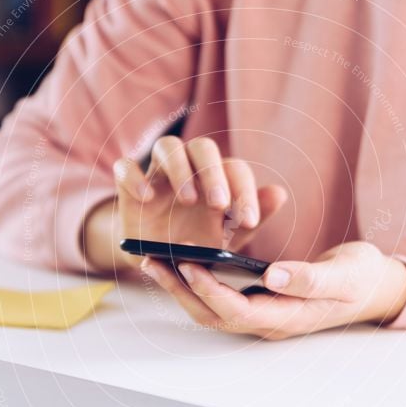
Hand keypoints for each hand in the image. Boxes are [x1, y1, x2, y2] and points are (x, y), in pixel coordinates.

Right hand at [85, 136, 285, 270]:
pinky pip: (126, 167)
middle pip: (203, 148)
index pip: (234, 169)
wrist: (156, 260)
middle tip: (219, 204)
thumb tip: (280, 193)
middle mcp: (189, 167)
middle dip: (213, 173)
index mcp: (217, 178)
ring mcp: (157, 173)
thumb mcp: (227, 240)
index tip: (248, 221)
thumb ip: (251, 217)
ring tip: (187, 199)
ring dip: (180, 169)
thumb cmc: (197, 244)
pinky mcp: (128, 185)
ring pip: (167, 147)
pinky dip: (134, 176)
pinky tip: (145, 197)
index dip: (244, 191)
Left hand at [140, 241, 405, 339]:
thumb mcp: (345, 275)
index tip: (188, 265)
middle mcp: (271, 321)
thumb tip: (274, 276)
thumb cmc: (363, 279)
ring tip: (155, 260)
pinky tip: (183, 260)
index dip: (210, 290)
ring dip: (182, 287)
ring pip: (213, 307)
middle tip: (151, 261)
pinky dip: (199, 281)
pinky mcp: (262, 299)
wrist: (377, 286)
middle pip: (214, 314)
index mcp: (289, 318)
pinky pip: (222, 295)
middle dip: (181, 290)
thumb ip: (311, 277)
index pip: (239, 311)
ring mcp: (265, 313)